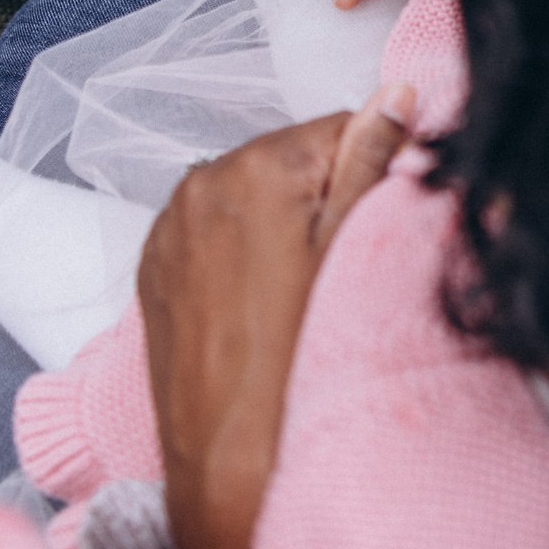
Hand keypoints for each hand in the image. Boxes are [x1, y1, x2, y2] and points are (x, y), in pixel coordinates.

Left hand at [140, 91, 417, 548]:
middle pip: (292, 158)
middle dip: (321, 194)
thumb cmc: (300, 356)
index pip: (341, 126)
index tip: (373, 218)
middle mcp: (202, 180)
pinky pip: (209, 227)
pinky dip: (236, 246)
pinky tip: (258, 296)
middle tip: (335, 263)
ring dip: (278, 218)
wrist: (233, 454)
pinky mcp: (153, 263)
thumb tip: (394, 93)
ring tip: (295, 287)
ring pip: (251, 191)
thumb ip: (373, 159)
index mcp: (258, 165)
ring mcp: (170, 223)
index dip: (371, 168)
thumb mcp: (352, 248)